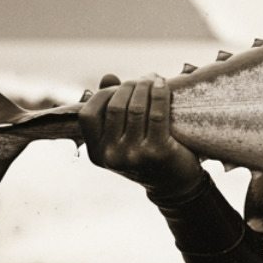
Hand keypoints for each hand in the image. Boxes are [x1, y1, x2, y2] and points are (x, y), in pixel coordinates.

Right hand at [79, 74, 203, 193]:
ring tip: (154, 79)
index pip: (88, 115)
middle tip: (143, 79)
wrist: (174, 184)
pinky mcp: (157, 152)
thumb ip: (112, 107)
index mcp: (97, 153)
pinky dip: (160, 94)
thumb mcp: (123, 136)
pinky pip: (157, 114)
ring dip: (145, 86)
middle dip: (130, 86)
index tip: (121, 87)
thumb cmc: (146, 153)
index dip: (103, 95)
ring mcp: (133, 156)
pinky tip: (162, 84)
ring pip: (136, 108)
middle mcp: (111, 156)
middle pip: (115, 107)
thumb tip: (108, 77)